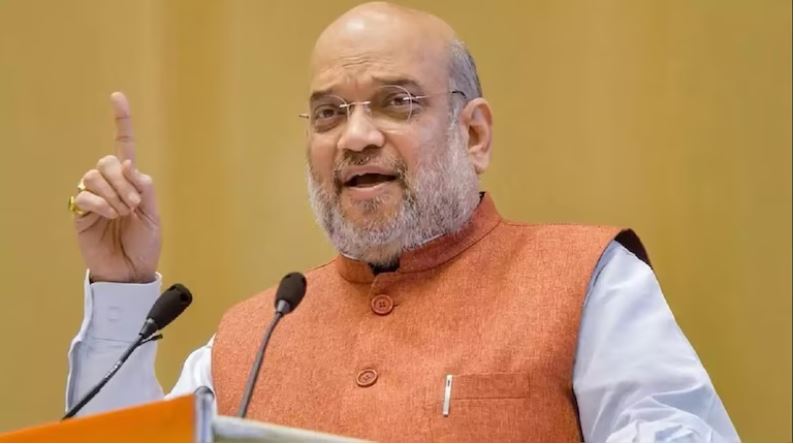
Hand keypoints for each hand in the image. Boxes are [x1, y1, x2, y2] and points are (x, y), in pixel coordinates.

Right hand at [72, 92, 160, 282]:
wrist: (130, 271)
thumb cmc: (144, 245)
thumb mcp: (154, 216)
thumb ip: (145, 189)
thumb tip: (130, 166)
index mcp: (131, 182)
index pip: (124, 146)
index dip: (121, 122)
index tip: (117, 97)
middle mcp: (110, 185)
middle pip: (107, 162)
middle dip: (123, 181)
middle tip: (133, 205)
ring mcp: (94, 198)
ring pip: (95, 176)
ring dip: (113, 194)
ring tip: (122, 214)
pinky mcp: (81, 213)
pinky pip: (85, 195)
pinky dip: (101, 204)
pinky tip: (109, 216)